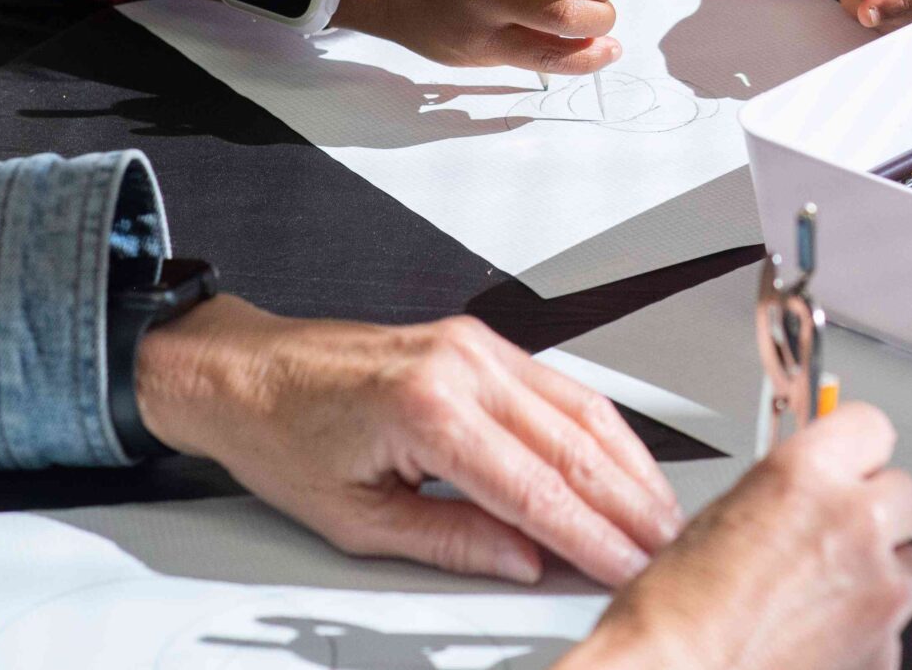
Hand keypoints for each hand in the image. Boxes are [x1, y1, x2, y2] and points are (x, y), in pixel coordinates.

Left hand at [134, 296, 680, 585]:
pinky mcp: (478, 342)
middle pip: (573, 444)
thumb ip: (453, 540)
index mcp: (428, 409)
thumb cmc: (283, 436)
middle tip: (667, 549)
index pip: (535, 487)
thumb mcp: (358, 518)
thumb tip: (524, 562)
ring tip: (659, 515)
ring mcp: (475, 345)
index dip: (591, 537)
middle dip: (628, 505)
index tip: (627, 569)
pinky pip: (558, 387)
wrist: (244, 373)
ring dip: (627, 465)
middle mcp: (462, 365)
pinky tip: (620, 464)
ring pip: (580, 408)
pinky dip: (599, 431)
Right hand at [566, 404, 911, 669]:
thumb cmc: (676, 611)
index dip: (859, 451)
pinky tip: (822, 639)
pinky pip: (895, 630)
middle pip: (905, 495)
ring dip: (884, 575)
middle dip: (877, 514)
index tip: (854, 465)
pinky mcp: (885, 653)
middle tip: (838, 538)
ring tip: (830, 596)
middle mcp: (853, 525)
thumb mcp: (724, 515)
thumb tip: (814, 495)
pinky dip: (869, 633)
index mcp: (806, 477)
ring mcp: (878, 594)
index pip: (872, 428)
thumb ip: (789, 495)